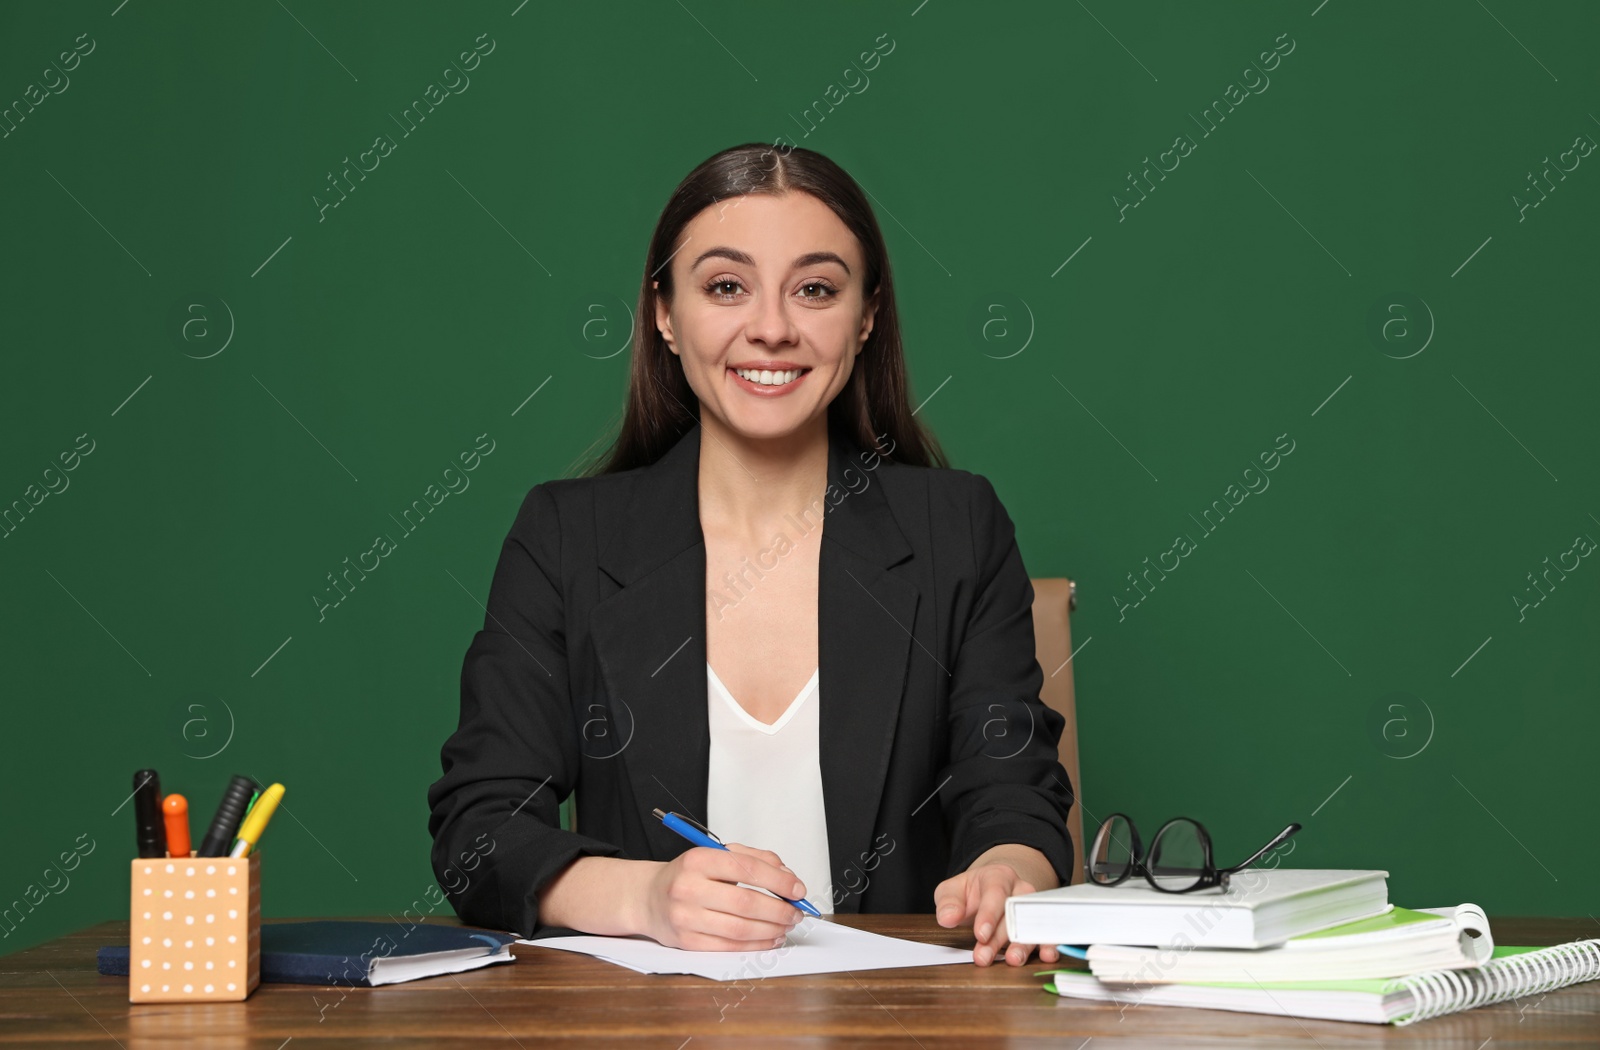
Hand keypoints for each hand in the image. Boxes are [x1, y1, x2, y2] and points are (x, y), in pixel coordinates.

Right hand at [639, 843, 807, 951]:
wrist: (649, 897)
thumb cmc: (689, 876)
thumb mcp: (716, 856)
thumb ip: (754, 859)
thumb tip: (787, 876)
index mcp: (698, 860)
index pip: (746, 868)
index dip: (778, 881)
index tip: (798, 889)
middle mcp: (688, 888)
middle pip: (746, 903)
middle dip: (780, 910)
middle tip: (796, 912)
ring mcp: (685, 917)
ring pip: (740, 928)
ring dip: (772, 929)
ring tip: (786, 925)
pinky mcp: (686, 941)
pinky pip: (729, 946)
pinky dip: (756, 944)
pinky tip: (770, 939)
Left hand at [933, 845, 1059, 966]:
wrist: (995, 888)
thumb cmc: (972, 892)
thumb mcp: (953, 890)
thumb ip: (949, 903)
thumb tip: (948, 918)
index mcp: (998, 876)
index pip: (996, 893)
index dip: (989, 915)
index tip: (980, 934)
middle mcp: (1021, 890)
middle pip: (1013, 914)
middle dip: (998, 938)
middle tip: (983, 958)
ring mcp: (1034, 907)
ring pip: (1032, 925)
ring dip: (1023, 945)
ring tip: (1013, 960)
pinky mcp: (1040, 924)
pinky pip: (1048, 933)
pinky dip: (1049, 944)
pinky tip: (1048, 955)